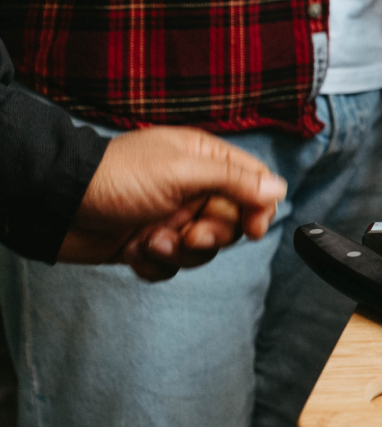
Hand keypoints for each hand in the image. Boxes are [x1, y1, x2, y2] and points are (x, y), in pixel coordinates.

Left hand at [59, 127, 286, 282]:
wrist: (57, 205)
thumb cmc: (116, 178)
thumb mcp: (182, 171)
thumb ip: (234, 180)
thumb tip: (278, 188)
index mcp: (203, 160)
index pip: (253, 183)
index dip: (258, 208)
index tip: (252, 229)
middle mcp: (191, 187)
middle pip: (231, 222)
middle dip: (212, 235)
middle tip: (190, 235)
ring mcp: (170, 216)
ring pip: (203, 249)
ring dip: (179, 252)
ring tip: (151, 241)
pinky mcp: (149, 243)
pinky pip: (173, 266)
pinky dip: (157, 265)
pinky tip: (135, 251)